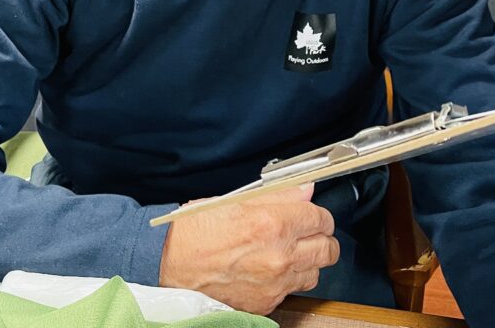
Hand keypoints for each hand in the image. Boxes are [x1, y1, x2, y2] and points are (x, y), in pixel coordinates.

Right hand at [158, 183, 338, 313]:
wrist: (166, 265)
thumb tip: (304, 190)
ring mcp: (274, 284)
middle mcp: (279, 256)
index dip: (318, 214)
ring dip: (308, 261)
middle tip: (307, 232)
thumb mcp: (234, 201)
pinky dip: (288, 280)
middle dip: (321, 237)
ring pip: (315, 273)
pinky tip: (271, 269)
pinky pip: (292, 290)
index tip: (311, 214)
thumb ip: (277, 196)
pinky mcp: (266, 303)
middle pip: (328, 249)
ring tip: (289, 252)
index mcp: (272, 224)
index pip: (321, 218)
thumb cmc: (193, 231)